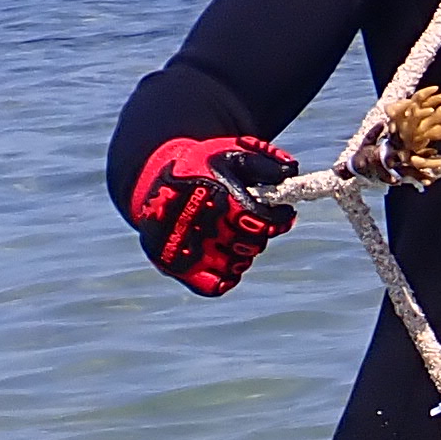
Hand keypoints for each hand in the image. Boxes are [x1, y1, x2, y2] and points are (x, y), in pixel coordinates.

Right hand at [129, 133, 297, 294]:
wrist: (150, 177)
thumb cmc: (200, 167)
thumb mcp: (231, 154)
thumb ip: (264, 163)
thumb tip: (290, 172)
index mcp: (215, 196)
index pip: (261, 221)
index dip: (279, 219)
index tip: (284, 213)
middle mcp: (199, 224)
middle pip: (250, 245)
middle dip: (258, 235)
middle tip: (252, 224)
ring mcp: (185, 248)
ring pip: (235, 265)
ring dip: (242, 254)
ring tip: (232, 237)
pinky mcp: (174, 266)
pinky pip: (213, 286)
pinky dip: (225, 276)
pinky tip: (223, 258)